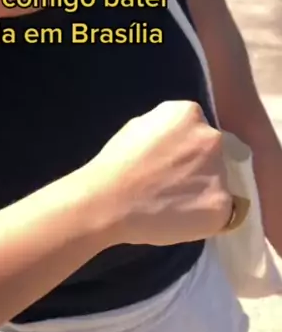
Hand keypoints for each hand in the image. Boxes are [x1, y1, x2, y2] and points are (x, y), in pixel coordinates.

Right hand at [85, 100, 232, 246]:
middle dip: (200, 164)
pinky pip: (222, 210)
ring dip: (204, 190)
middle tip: (175, 182)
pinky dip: (205, 215)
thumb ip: (168, 128)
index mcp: (190, 113)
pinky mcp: (221, 205)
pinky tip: (182, 217)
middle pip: (215, 152)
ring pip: (220, 181)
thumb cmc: (117, 162)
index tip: (173, 161)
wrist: (109, 200)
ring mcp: (220, 172)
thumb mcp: (141, 126)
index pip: (200, 129)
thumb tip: (179, 138)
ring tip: (175, 203)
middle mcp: (211, 138)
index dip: (187, 147)